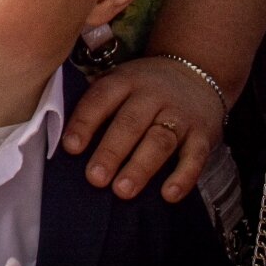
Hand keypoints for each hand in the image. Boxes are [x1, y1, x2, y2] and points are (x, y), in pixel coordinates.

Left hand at [60, 55, 224, 202]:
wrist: (195, 71)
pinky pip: (195, 156)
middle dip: (111, 151)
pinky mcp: (203, 134)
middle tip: (95, 178)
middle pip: (130, 123)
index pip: (101, 98)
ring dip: (141, 167)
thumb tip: (61, 139)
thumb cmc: (143, 88)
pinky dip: (183, 176)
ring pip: (160, 141)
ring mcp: (179, 114)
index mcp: (125, 81)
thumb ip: (96, 104)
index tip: (71, 147)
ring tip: (122, 190)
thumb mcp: (119, 82)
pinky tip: (168, 194)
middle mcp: (152, 95)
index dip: (85, 122)